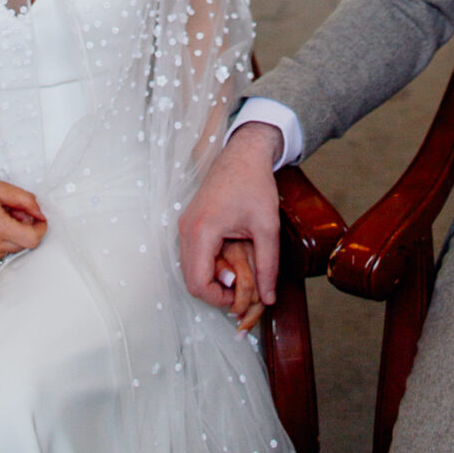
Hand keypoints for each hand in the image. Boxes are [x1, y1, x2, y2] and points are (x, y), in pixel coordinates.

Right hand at [179, 122, 280, 314]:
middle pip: (191, 280)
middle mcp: (185, 230)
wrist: (244, 153)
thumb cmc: (255, 184)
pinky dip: (209, 266)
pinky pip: (192, 256)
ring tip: (239, 273)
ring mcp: (184, 226)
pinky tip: (230, 259)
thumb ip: (267, 266)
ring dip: (212, 279)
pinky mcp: (189, 224)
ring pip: (190, 269)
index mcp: (201, 231)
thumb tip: (269, 299)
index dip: (219, 299)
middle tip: (242, 287)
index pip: (198, 283)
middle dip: (216, 291)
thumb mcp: (267, 227)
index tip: (241, 297)